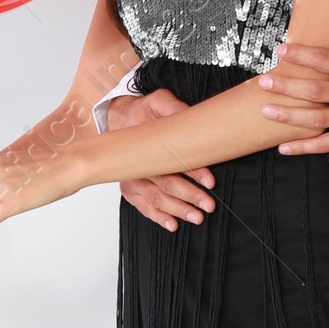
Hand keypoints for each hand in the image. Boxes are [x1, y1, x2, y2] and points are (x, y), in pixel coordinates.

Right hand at [108, 87, 215, 232]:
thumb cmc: (142, 113)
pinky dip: (158, 217)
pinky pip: (144, 207)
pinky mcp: (130, 189)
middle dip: (189, 196)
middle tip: (207, 204)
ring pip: (156, 199)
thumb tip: (190, 117)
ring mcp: (132, 180)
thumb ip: (173, 108)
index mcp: (146, 145)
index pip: (172, 160)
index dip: (193, 171)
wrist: (119, 120)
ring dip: (177, 210)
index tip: (209, 182)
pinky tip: (172, 225)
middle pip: (166, 184)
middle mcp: (137, 166)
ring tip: (196, 217)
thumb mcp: (158, 102)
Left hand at [258, 0, 328, 153]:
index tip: (282, 49)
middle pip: (315, 90)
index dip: (302, 54)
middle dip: (287, 86)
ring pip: (316, 119)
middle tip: (264, 82)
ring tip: (267, 110)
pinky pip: (327, 144)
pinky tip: (285, 147)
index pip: (326, 59)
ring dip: (289, 115)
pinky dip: (305, 147)